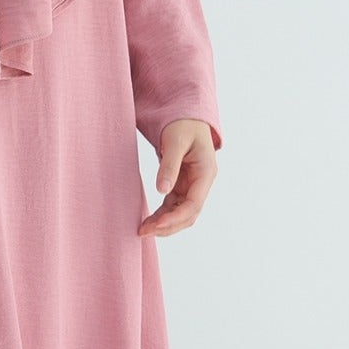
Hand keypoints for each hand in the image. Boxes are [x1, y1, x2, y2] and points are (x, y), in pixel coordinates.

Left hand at [138, 119, 218, 237]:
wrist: (186, 116)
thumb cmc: (183, 124)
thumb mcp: (174, 141)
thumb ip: (169, 165)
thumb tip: (162, 190)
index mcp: (206, 173)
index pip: (193, 204)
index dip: (175, 218)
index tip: (156, 225)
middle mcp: (202, 183)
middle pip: (189, 215)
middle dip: (168, 226)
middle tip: (144, 231)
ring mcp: (193, 186)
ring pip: (181, 214)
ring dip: (164, 224)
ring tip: (143, 230)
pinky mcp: (182, 186)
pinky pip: (173, 206)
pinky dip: (162, 215)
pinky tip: (149, 221)